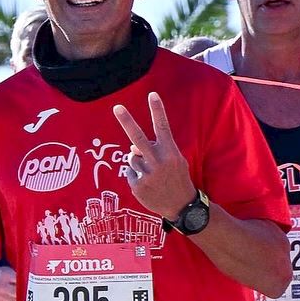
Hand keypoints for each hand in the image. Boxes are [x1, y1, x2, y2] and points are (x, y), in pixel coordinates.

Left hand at [113, 92, 196, 220]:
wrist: (182, 206)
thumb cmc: (176, 178)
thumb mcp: (174, 161)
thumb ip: (155, 150)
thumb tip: (132, 146)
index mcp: (171, 152)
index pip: (163, 127)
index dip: (157, 110)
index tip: (152, 94)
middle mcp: (159, 161)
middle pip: (138, 138)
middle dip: (127, 121)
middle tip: (117, 107)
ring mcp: (147, 174)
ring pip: (132, 158)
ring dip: (138, 162)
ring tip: (152, 174)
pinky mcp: (138, 185)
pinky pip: (129, 173)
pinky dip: (136, 176)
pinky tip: (147, 184)